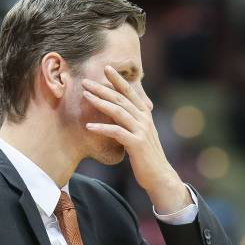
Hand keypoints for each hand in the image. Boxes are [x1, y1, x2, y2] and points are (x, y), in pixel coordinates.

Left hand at [82, 65, 191, 213]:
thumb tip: (120, 115)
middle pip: (121, 99)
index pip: (130, 92)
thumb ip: (132, 123)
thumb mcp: (140, 136)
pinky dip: (102, 129)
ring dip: (100, 103)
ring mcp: (141, 130)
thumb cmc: (147, 157)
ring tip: (85, 96)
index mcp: (145, 115)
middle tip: (86, 81)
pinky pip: (116, 132)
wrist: (160, 176)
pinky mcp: (136, 144)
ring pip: (118, 112)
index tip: (106, 68)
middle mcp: (144, 119)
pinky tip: (89, 127)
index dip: (118, 80)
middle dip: (103, 88)